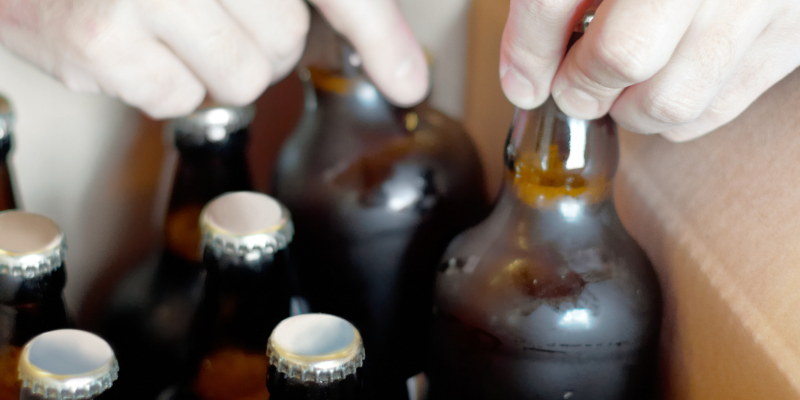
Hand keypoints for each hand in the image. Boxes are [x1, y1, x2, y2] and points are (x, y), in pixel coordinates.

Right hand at [0, 0, 427, 117]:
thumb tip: (387, 55)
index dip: (381, 35)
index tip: (410, 78)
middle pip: (282, 42)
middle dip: (254, 40)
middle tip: (205, 11)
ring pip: (240, 80)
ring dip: (209, 65)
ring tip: (163, 25)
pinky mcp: (103, 37)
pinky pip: (179, 101)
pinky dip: (161, 84)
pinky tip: (130, 44)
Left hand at [499, 0, 799, 140]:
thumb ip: (552, 5)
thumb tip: (525, 85)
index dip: (529, 50)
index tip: (526, 78)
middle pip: (624, 54)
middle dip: (584, 83)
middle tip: (577, 81)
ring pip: (670, 99)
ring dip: (628, 108)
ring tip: (623, 82)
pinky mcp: (792, 32)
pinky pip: (716, 110)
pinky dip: (674, 116)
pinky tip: (665, 83)